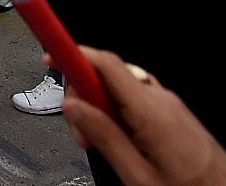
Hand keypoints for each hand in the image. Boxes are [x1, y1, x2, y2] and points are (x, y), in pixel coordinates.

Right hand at [59, 45, 225, 185]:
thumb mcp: (137, 175)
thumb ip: (103, 136)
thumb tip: (73, 107)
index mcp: (152, 112)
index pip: (106, 64)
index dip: (74, 53)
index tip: (51, 52)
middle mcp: (162, 99)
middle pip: (108, 77)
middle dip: (85, 96)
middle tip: (81, 131)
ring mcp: (170, 104)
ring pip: (121, 90)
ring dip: (102, 109)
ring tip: (104, 144)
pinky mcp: (174, 112)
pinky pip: (137, 100)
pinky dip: (120, 113)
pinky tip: (123, 140)